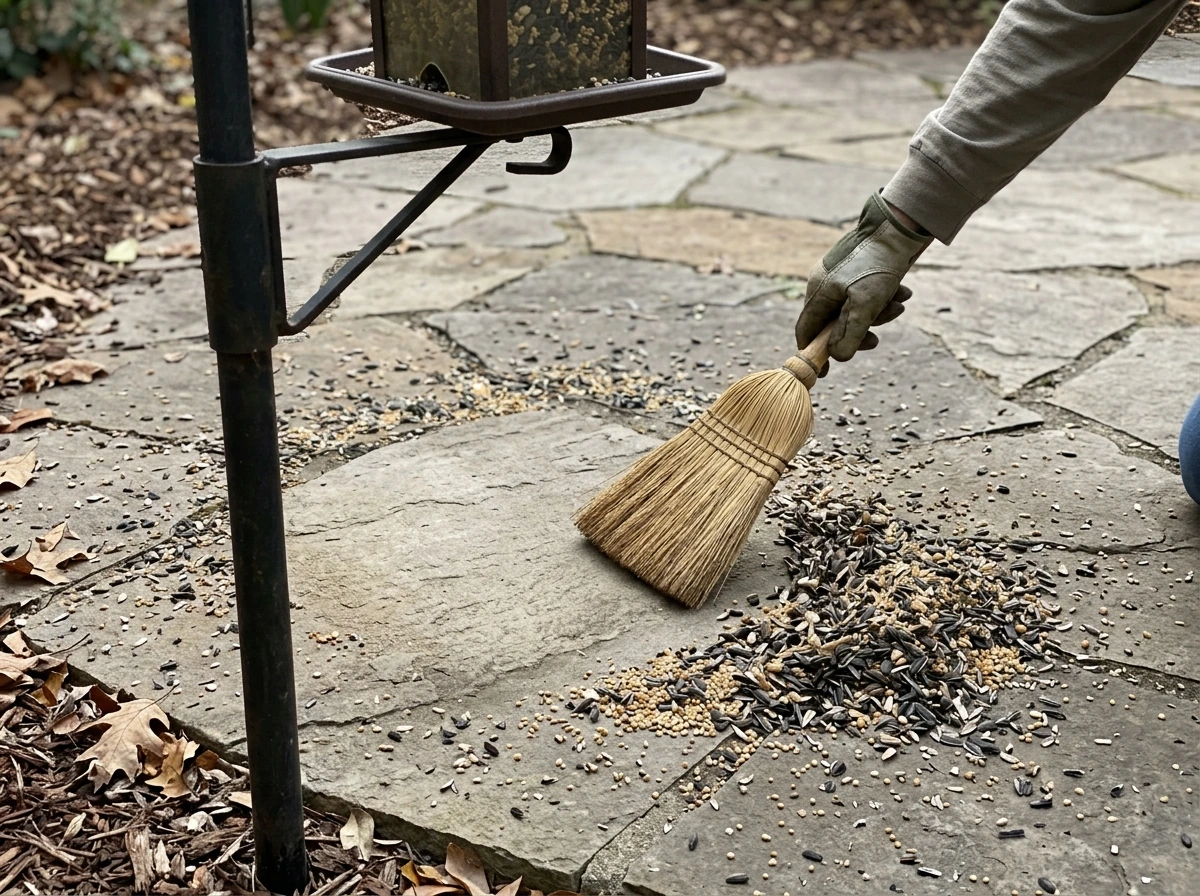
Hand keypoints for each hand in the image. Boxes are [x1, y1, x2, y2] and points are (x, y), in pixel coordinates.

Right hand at [795, 190, 932, 368]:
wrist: (900, 225)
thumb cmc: (878, 264)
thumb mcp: (865, 306)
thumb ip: (849, 335)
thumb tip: (836, 358)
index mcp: (818, 293)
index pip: (806, 331)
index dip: (815, 352)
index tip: (827, 371)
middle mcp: (825, 284)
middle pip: (834, 323)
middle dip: (859, 332)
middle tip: (877, 339)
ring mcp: (841, 276)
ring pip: (855, 309)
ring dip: (878, 313)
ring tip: (899, 304)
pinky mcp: (859, 270)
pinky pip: (867, 294)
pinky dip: (884, 298)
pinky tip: (902, 292)